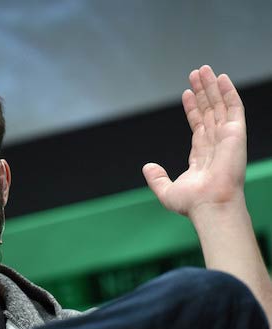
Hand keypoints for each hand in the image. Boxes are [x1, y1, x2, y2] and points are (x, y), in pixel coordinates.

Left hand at [142, 65, 246, 218]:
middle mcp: (216, 144)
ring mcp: (227, 138)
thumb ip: (157, 179)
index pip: (198, 126)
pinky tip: (221, 78)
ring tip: (203, 70)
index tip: (186, 94)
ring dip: (212, 87)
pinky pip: (234, 107)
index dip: (193, 109)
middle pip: (209, 111)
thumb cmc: (192, 204)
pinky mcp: (236, 133)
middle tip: (195, 73)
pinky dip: (228, 91)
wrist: (209, 205)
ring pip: (219, 105)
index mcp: (202, 156)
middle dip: (202, 92)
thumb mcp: (167, 191)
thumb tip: (147, 167)